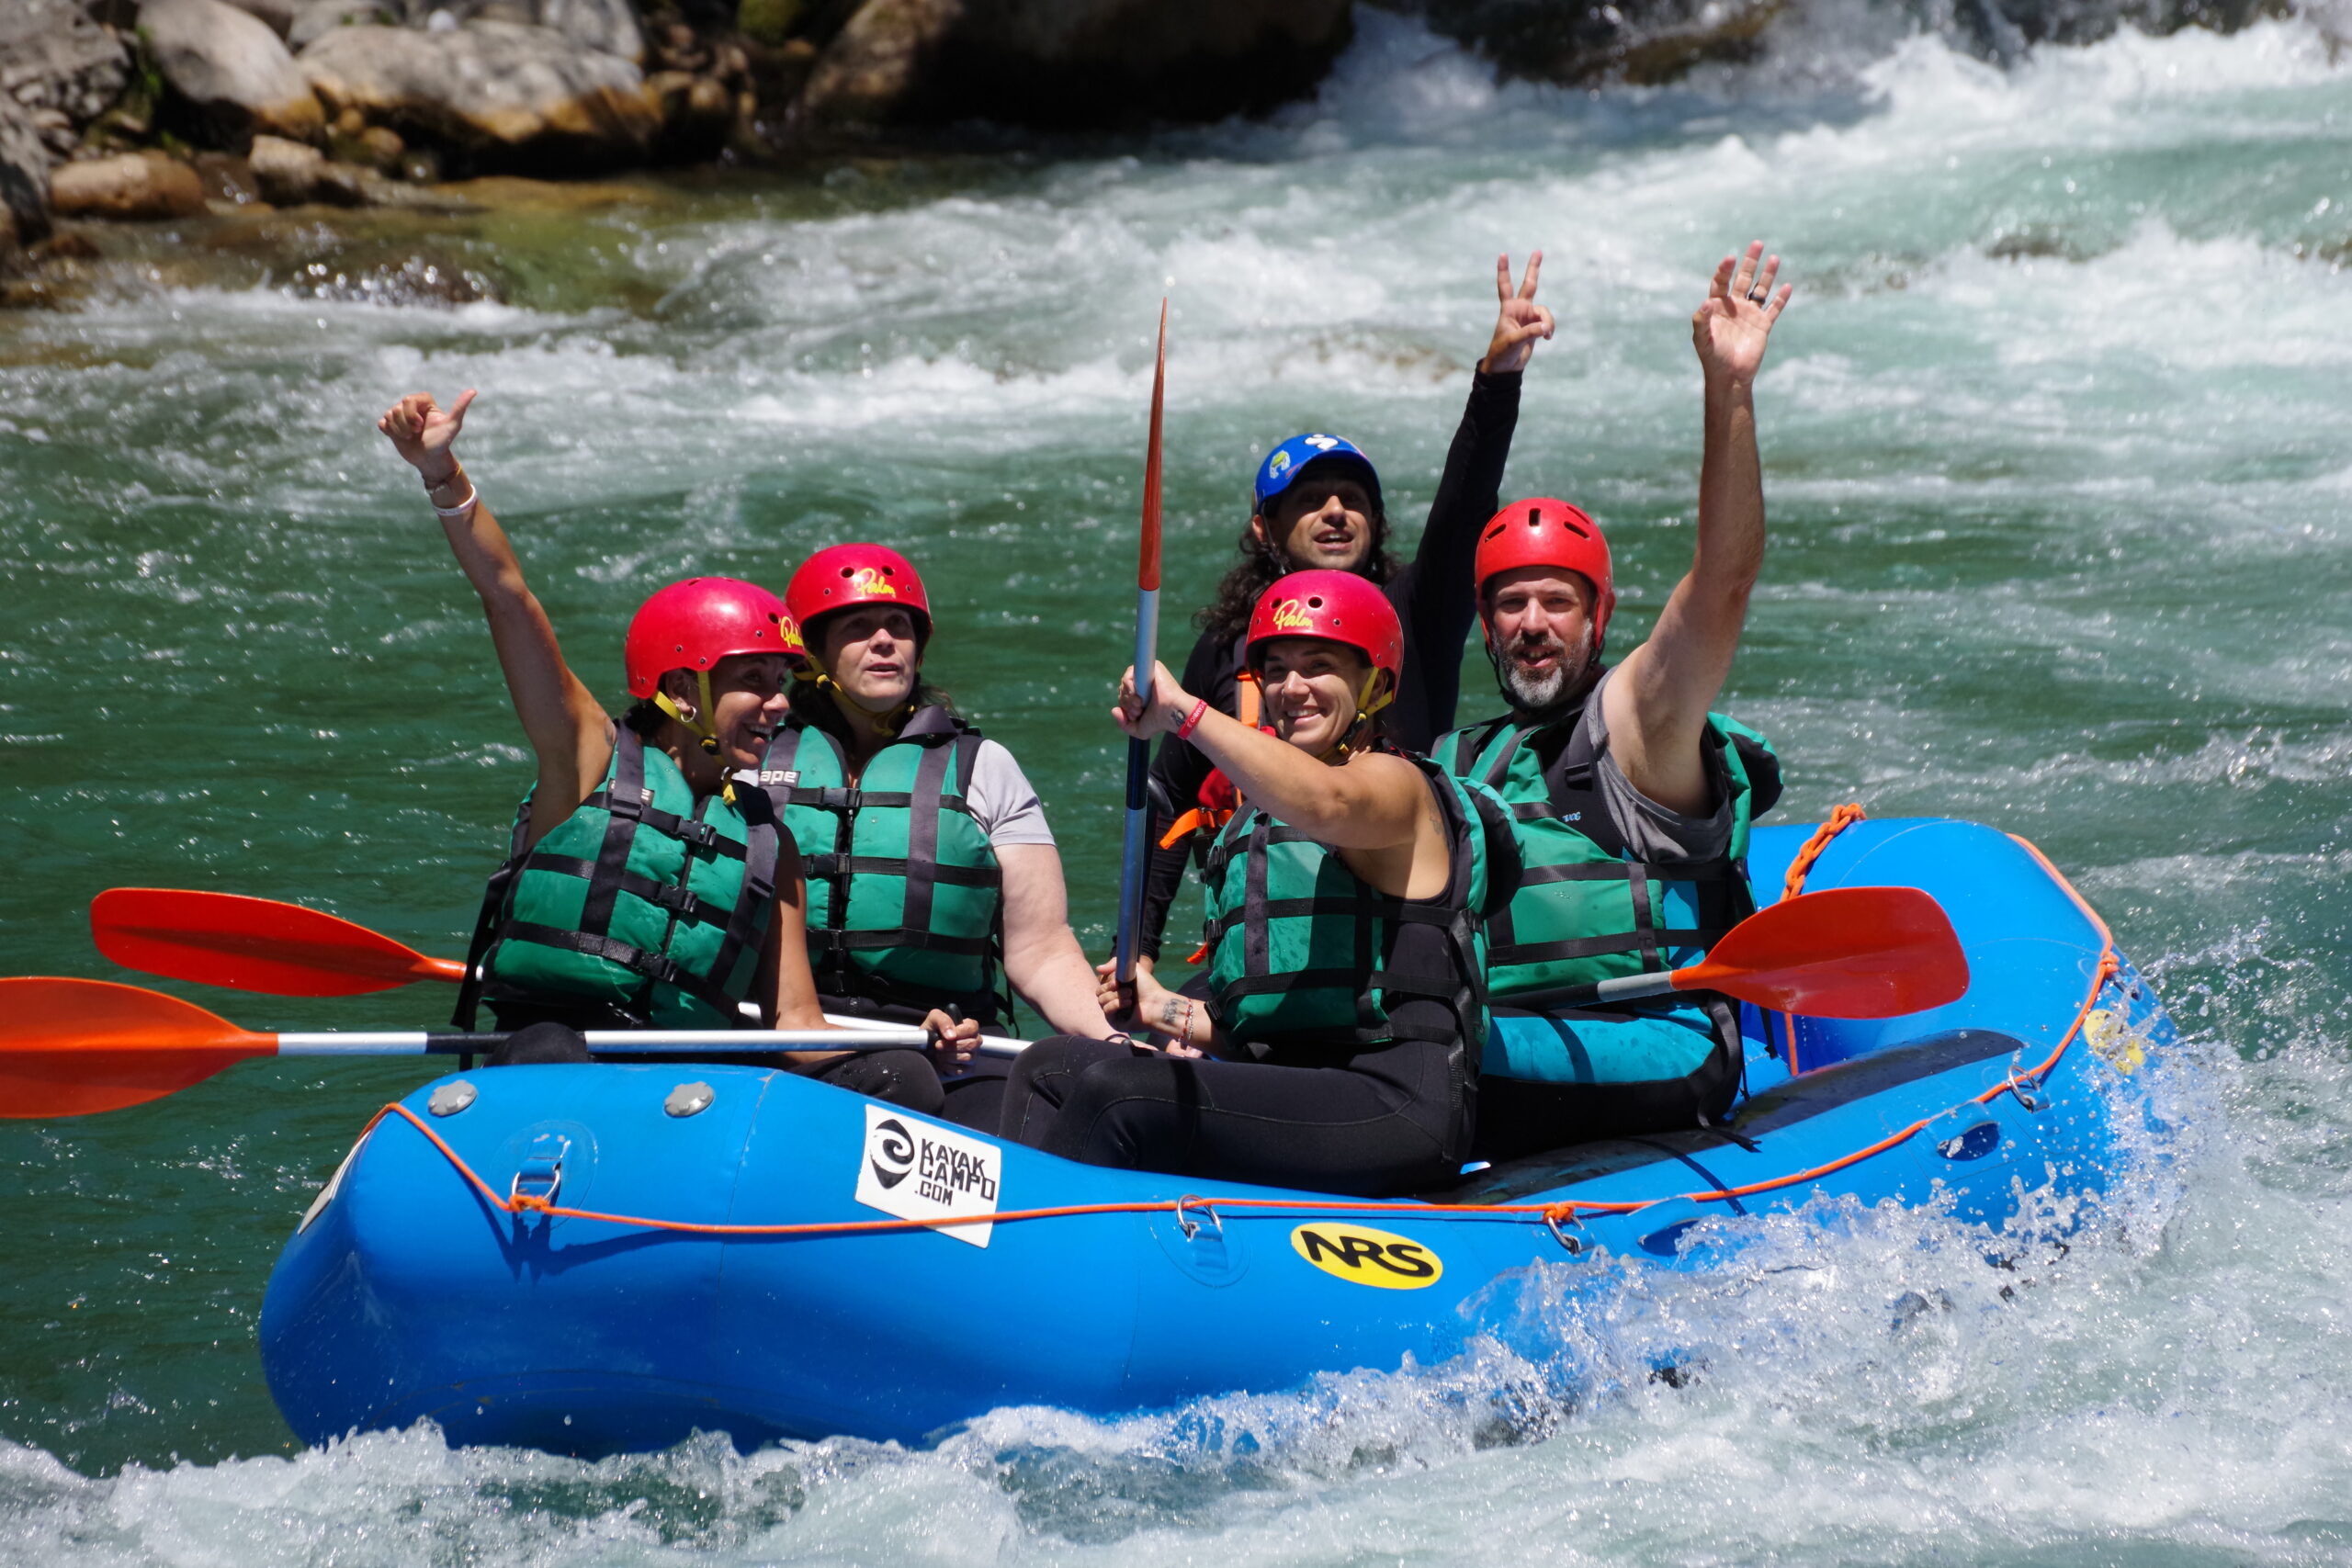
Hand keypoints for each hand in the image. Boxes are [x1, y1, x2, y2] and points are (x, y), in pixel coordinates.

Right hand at [378, 389, 476, 484]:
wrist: (431, 460)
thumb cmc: (443, 442)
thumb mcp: (452, 425)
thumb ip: (460, 408)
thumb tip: (473, 391)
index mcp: (424, 402)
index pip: (408, 399)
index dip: (412, 414)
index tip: (421, 425)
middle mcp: (411, 407)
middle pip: (397, 408)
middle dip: (406, 424)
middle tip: (417, 433)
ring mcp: (400, 416)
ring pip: (389, 415)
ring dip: (399, 430)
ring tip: (410, 437)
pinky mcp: (391, 426)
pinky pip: (382, 423)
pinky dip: (389, 432)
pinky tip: (400, 437)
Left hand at [922, 1008, 978, 1067]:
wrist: (923, 1051)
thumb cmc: (931, 1033)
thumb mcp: (933, 1020)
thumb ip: (943, 1020)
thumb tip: (951, 1035)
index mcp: (968, 1027)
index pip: (972, 1028)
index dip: (959, 1033)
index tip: (946, 1037)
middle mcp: (974, 1041)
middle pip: (972, 1044)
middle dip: (951, 1046)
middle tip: (938, 1046)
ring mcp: (973, 1056)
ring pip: (966, 1058)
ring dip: (947, 1056)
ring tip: (938, 1054)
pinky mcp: (967, 1070)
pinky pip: (961, 1070)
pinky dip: (947, 1067)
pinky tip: (942, 1062)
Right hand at [1094, 955, 1143, 1028]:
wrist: (1156, 1003)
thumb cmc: (1147, 986)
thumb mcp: (1132, 968)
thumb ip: (1114, 963)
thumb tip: (1098, 969)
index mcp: (1116, 987)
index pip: (1101, 982)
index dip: (1106, 980)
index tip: (1117, 980)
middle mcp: (1113, 999)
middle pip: (1099, 992)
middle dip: (1111, 988)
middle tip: (1128, 989)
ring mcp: (1113, 1011)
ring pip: (1101, 1001)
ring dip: (1116, 996)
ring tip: (1130, 997)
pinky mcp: (1114, 1021)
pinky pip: (1106, 1010)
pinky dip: (1116, 1005)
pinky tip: (1128, 1004)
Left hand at [1111, 662, 1195, 739]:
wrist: (1171, 714)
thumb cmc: (1159, 722)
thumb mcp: (1138, 729)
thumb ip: (1123, 724)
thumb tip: (1114, 710)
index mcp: (1141, 695)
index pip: (1123, 696)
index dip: (1125, 705)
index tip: (1135, 715)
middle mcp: (1144, 683)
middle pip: (1122, 689)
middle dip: (1126, 703)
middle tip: (1138, 711)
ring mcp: (1147, 674)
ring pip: (1124, 682)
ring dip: (1128, 697)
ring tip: (1139, 705)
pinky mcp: (1151, 667)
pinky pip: (1130, 672)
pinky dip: (1129, 685)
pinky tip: (1138, 695)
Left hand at [1480, 251, 1553, 375]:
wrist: (1506, 367)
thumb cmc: (1502, 352)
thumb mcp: (1514, 341)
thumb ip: (1530, 333)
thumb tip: (1546, 327)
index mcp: (1509, 309)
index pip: (1505, 286)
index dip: (1504, 271)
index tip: (1502, 255)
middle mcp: (1519, 309)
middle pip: (1529, 284)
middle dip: (1534, 268)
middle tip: (1538, 251)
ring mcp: (1529, 317)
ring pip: (1545, 311)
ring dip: (1548, 322)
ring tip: (1546, 334)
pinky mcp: (1536, 326)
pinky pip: (1547, 322)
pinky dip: (1549, 329)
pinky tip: (1548, 337)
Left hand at [1692, 242, 1789, 386]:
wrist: (1730, 377)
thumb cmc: (1712, 358)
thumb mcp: (1702, 340)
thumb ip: (1701, 321)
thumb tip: (1706, 302)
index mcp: (1718, 307)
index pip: (1721, 282)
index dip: (1725, 270)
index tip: (1730, 259)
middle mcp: (1735, 307)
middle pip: (1743, 279)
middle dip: (1750, 262)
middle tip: (1757, 243)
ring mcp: (1750, 315)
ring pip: (1760, 290)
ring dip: (1767, 275)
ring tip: (1774, 258)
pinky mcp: (1763, 326)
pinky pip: (1774, 309)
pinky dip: (1781, 299)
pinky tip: (1788, 286)